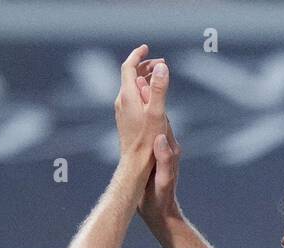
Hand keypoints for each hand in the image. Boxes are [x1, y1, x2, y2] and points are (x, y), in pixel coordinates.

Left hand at [114, 44, 169, 190]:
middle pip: (129, 75)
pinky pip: (132, 98)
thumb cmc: (147, 141)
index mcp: (127, 96)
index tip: (147, 48)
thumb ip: (159, 88)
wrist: (135, 164)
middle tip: (161, 64)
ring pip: (131, 87)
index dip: (138, 55)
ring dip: (144, 78)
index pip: (128, 66)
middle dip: (144, 66)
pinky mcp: (125, 120)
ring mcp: (122, 111)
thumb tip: (162, 66)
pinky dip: (142, 90)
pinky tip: (152, 98)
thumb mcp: (157, 113)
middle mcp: (121, 101)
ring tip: (159, 78)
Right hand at [132, 61, 182, 226]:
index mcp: (168, 147)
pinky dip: (142, 118)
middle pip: (158, 112)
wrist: (162, 214)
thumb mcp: (164, 181)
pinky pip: (148, 131)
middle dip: (151, 91)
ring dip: (146, 102)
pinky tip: (135, 113)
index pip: (161, 115)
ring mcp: (161, 150)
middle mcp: (166, 144)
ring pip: (153, 121)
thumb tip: (161, 138)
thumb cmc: (162, 200)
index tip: (147, 75)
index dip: (154, 97)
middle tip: (142, 68)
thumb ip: (166, 161)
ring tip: (137, 82)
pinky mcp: (155, 156)